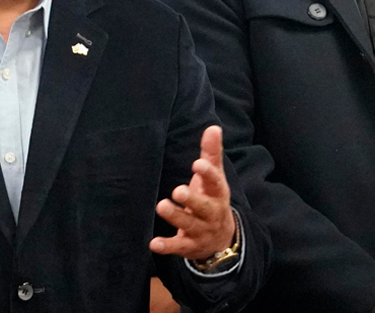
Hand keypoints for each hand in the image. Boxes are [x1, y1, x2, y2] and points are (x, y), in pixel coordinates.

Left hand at [149, 126, 235, 258]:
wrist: (222, 239)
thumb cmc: (211, 199)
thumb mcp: (214, 178)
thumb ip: (211, 154)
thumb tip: (213, 127)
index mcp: (217, 194)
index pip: (216, 183)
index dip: (207, 174)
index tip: (196, 164)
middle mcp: (211, 213)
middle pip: (204, 207)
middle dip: (192, 199)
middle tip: (178, 190)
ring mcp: (201, 231)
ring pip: (189, 225)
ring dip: (176, 217)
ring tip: (162, 206)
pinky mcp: (189, 246)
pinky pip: (178, 247)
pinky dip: (166, 246)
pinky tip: (153, 243)